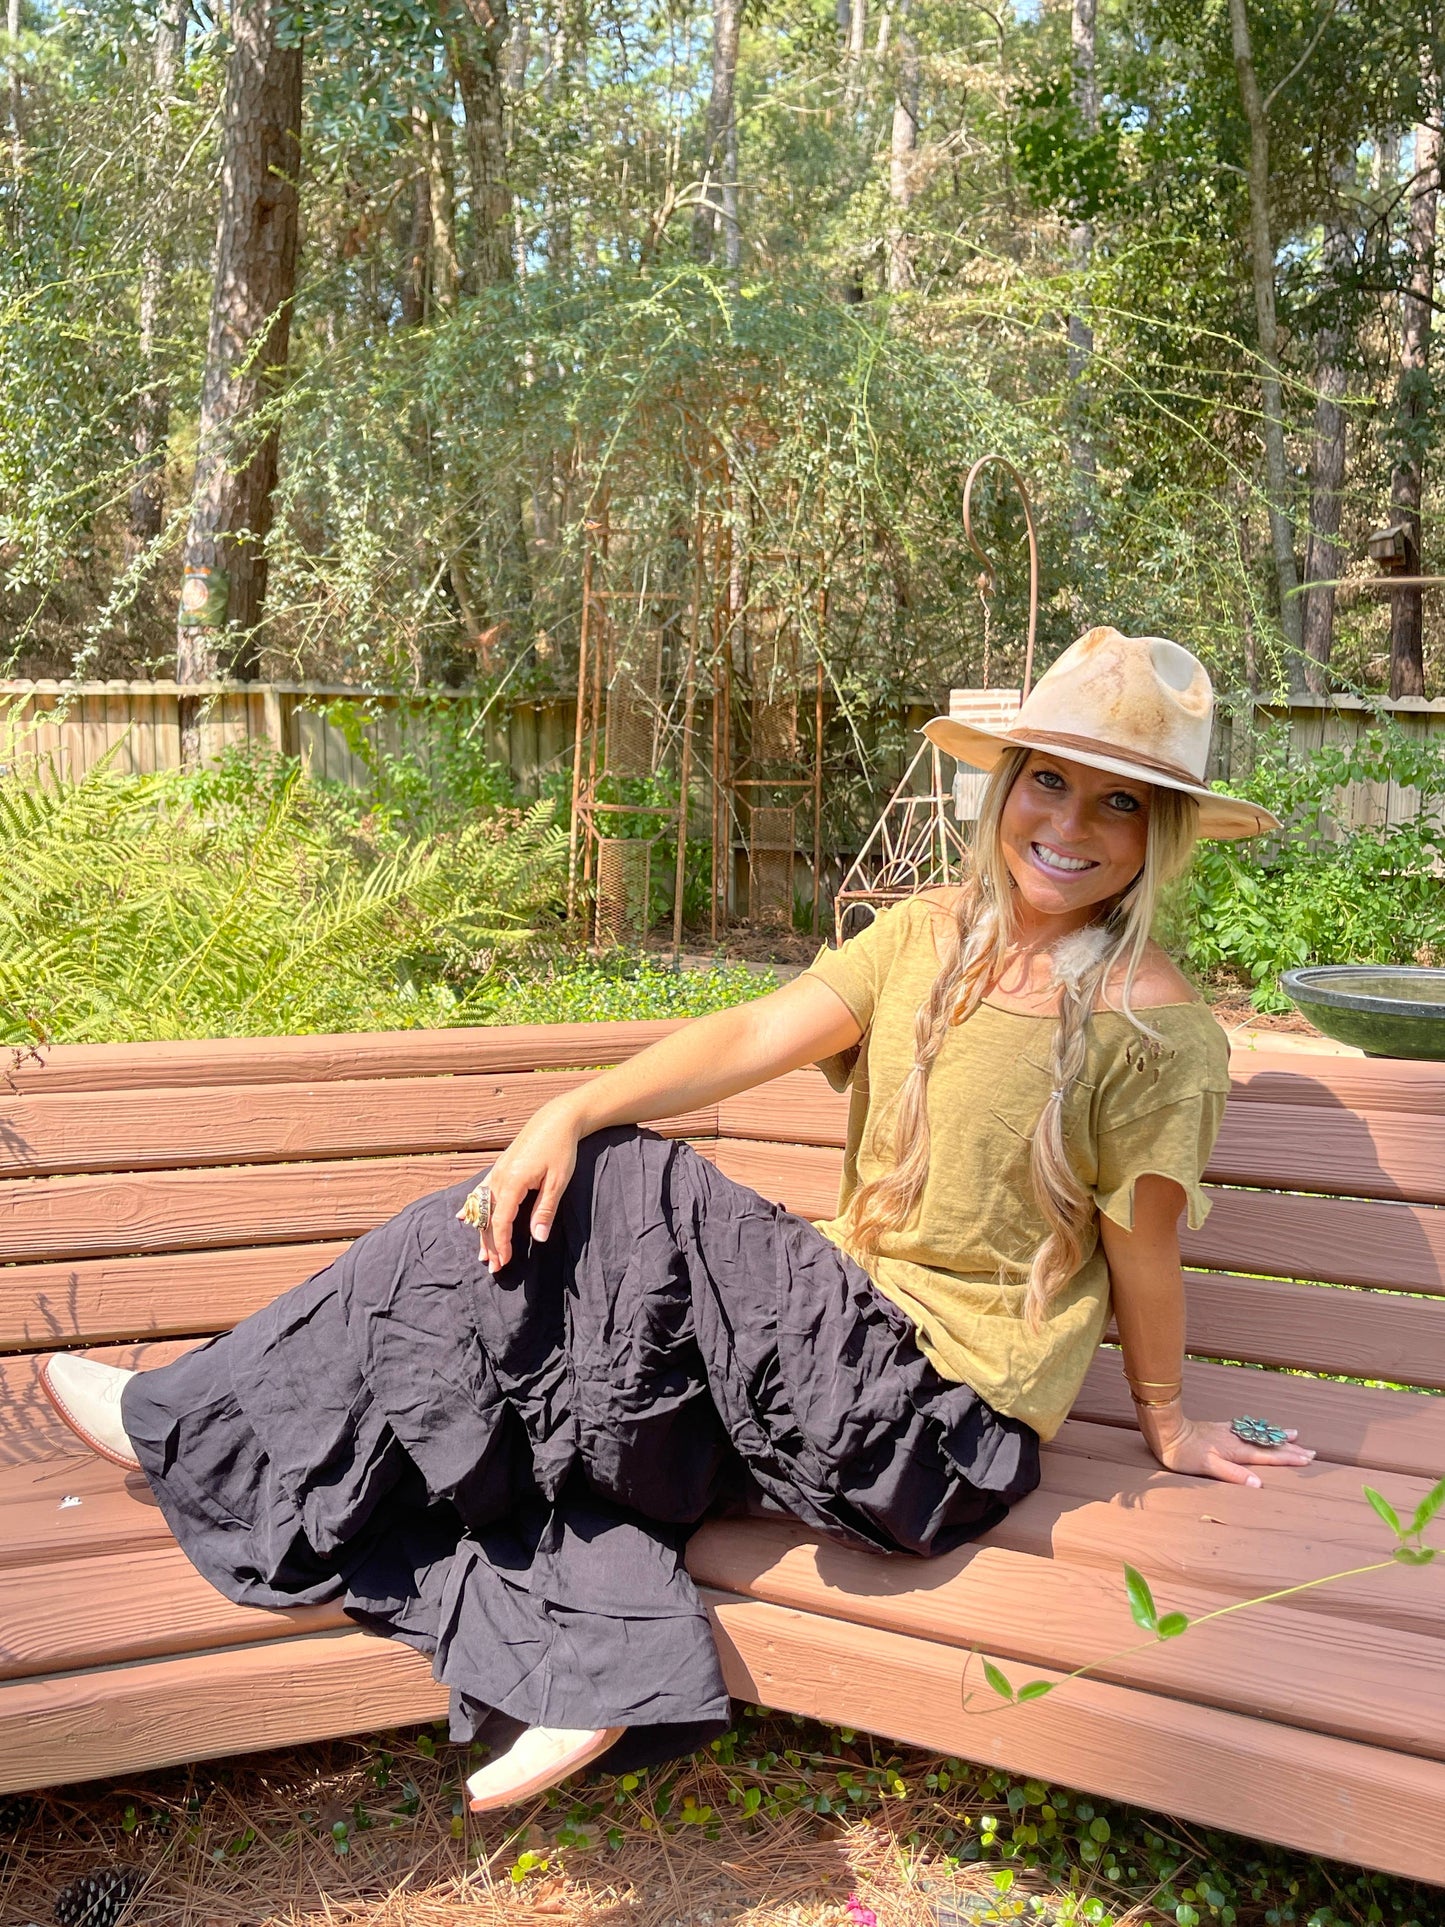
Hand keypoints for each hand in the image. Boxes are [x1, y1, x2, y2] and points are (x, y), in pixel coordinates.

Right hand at [466, 1095, 583, 1271]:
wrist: (556, 1119)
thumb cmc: (560, 1150)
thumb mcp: (558, 1182)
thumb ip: (545, 1210)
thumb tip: (539, 1238)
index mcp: (513, 1183)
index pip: (501, 1221)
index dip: (502, 1244)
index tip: (504, 1263)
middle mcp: (499, 1177)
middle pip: (488, 1218)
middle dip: (490, 1244)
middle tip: (492, 1267)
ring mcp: (497, 1171)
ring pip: (482, 1207)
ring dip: (481, 1231)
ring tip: (482, 1253)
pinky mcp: (500, 1166)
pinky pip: (481, 1191)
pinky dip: (472, 1207)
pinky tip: (463, 1217)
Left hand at [1143, 1410, 1315, 1486]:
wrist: (1167, 1430)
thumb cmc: (1184, 1453)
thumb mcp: (1207, 1467)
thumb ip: (1233, 1474)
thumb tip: (1259, 1483)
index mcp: (1236, 1451)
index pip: (1267, 1456)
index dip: (1287, 1459)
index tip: (1307, 1460)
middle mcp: (1236, 1440)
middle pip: (1268, 1445)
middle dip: (1290, 1449)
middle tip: (1311, 1451)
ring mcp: (1229, 1432)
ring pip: (1260, 1434)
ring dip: (1278, 1436)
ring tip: (1294, 1434)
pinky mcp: (1220, 1428)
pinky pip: (1247, 1428)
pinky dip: (1259, 1428)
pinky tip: (1261, 1427)